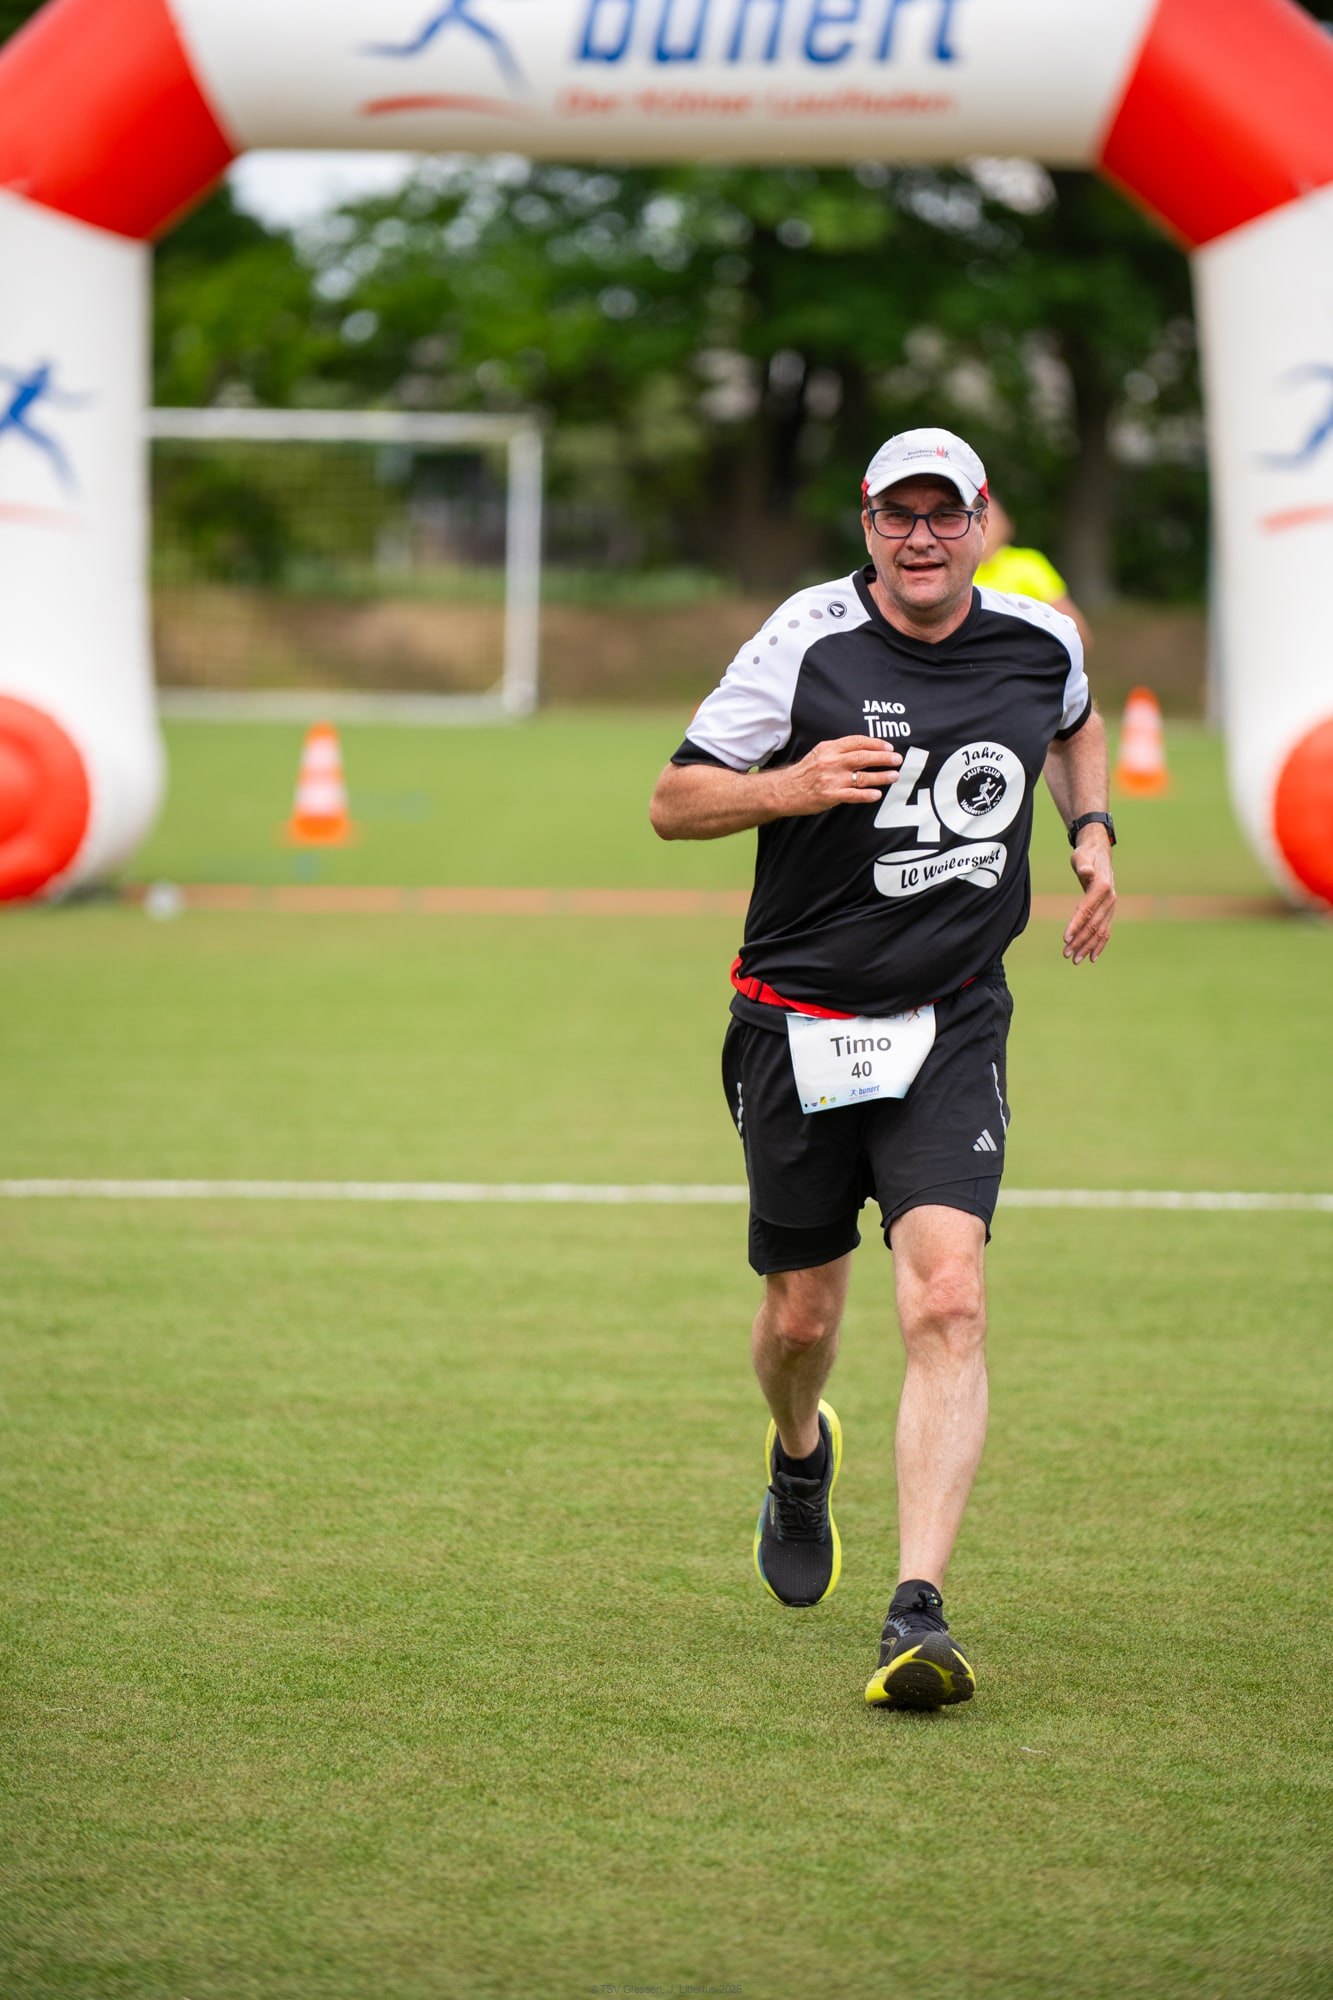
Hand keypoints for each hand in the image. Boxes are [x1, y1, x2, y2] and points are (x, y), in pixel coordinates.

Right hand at [776, 735, 903, 815]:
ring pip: (861, 776)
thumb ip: (839, 750)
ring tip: (894, 776)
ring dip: (880, 776)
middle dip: (883, 757)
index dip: (876, 743)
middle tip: (897, 759)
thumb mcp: (819, 753)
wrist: (784, 790)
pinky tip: (877, 794)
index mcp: (829, 748)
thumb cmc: (804, 773)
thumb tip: (864, 749)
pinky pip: (852, 795)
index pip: (857, 742)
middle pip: (863, 757)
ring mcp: (831, 779)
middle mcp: (831, 762)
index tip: (888, 747)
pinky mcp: (829, 795)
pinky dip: (866, 794)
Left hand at [1063, 830, 1115, 963]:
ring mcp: (1111, 907)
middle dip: (1080, 941)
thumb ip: (1083, 865)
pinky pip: (1106, 930)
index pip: (1087, 910)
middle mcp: (1109, 899)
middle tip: (1066, 954)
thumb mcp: (1082, 856)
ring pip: (1100, 931)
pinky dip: (1100, 945)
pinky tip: (1091, 957)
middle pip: (1093, 924)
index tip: (1065, 939)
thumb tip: (1086, 872)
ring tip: (1075, 960)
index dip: (1076, 924)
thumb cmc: (1087, 855)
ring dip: (1088, 946)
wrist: (1100, 853)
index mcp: (1102, 887)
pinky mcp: (1109, 911)